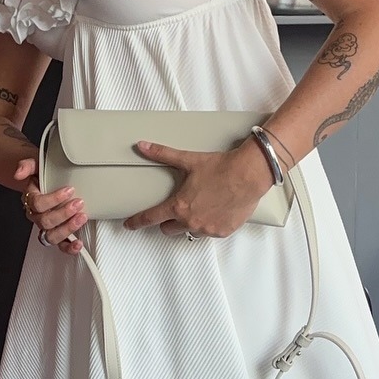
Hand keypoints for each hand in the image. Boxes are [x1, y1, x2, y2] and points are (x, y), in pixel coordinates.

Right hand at [12, 157, 84, 253]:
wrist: (47, 181)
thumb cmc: (44, 175)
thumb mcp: (36, 165)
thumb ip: (27, 165)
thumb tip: (19, 173)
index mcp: (31, 199)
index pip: (37, 203)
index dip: (53, 199)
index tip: (69, 190)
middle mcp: (37, 215)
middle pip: (45, 221)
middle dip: (63, 213)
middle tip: (78, 203)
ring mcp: (47, 227)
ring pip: (51, 236)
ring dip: (67, 228)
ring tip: (81, 218)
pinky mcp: (58, 234)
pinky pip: (60, 245)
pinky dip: (69, 247)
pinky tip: (78, 243)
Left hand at [125, 139, 271, 238]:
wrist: (249, 175)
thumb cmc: (220, 167)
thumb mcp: (188, 160)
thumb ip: (163, 154)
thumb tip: (143, 146)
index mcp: (179, 206)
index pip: (151, 218)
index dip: (137, 222)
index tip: (129, 225)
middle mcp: (190, 221)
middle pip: (168, 229)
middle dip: (169, 221)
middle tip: (178, 208)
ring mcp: (207, 229)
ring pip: (189, 232)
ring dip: (190, 223)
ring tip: (200, 207)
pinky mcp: (222, 232)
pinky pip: (208, 233)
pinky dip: (208, 224)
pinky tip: (215, 211)